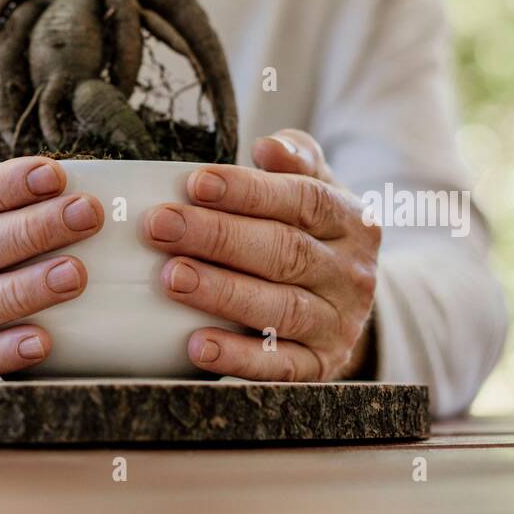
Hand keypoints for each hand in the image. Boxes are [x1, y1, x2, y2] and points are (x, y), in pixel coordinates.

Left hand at [143, 130, 379, 381]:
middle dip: (217, 237)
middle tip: (160, 226)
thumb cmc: (312, 231)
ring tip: (171, 277)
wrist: (344, 303)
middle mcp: (352, 273)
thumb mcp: (318, 187)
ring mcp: (338, 324)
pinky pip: (277, 366)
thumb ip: (296, 158)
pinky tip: (196, 344)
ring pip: (279, 309)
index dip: (248, 192)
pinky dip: (237, 357)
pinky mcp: (319, 367)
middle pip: (284, 252)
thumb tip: (268, 147)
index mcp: (352, 221)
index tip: (195, 183)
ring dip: (221, 293)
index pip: (303, 199)